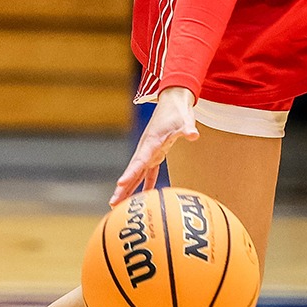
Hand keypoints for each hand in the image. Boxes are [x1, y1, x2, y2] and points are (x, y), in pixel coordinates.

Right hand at [112, 86, 198, 204]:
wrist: (173, 102)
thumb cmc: (178, 112)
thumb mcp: (184, 120)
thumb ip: (187, 129)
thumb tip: (193, 135)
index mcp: (152, 142)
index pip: (140, 160)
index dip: (130, 173)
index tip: (120, 184)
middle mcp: (147, 149)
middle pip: (133, 171)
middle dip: (122, 187)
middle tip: (112, 203)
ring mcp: (150, 152)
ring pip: (137, 173)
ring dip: (128, 189)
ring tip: (117, 204)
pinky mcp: (156, 153)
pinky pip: (148, 172)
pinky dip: (145, 184)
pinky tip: (143, 197)